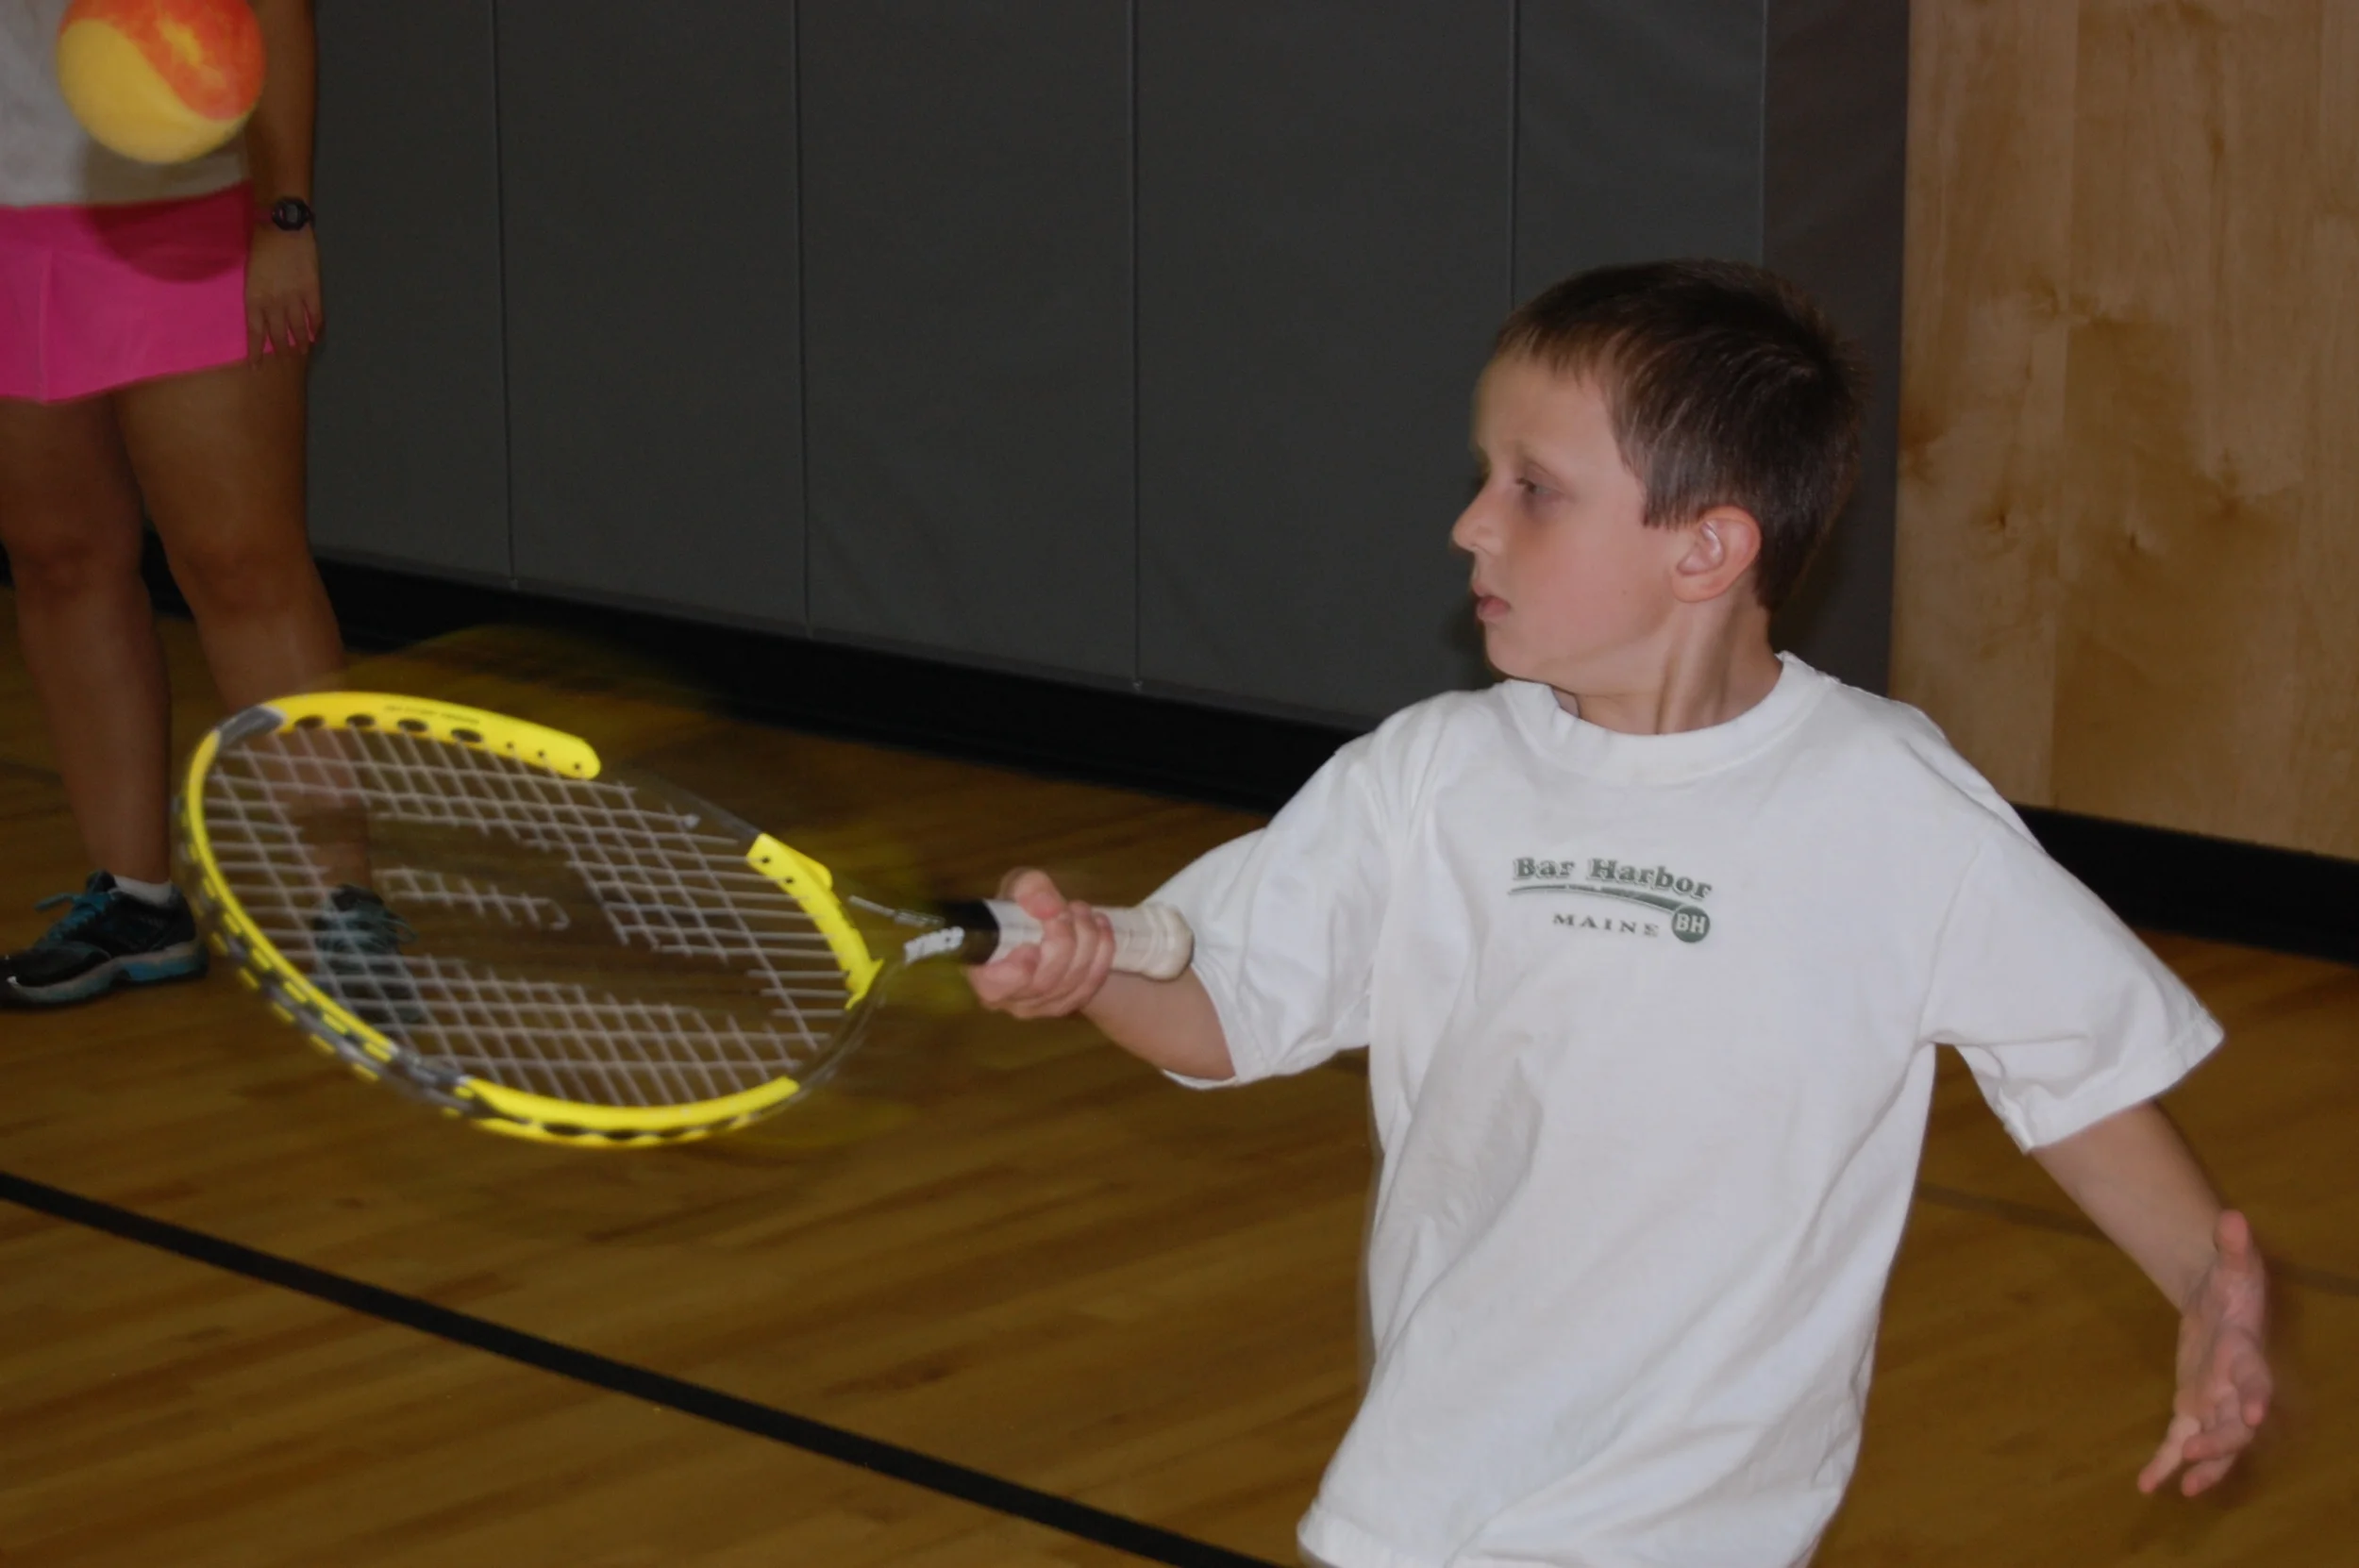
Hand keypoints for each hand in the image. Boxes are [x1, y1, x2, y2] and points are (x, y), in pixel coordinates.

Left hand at [246, 224, 322, 360]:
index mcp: (254, 297)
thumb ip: (258, 296)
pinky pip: (315, 316)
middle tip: (287, 359)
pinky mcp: (312, 291)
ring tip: (303, 351)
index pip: (255, 332)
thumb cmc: (262, 247)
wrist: (282, 228)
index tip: (257, 366)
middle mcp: (274, 303)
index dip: (256, 351)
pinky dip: (316, 327)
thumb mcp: (251, 274)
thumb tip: (266, 314)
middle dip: (282, 350)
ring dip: (301, 342)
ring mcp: (294, 298)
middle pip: (278, 334)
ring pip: (298, 328)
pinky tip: (317, 334)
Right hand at [964, 868, 1116, 1018]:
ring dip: (1085, 939)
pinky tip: (1099, 926)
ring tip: (1081, 911)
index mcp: (983, 970)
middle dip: (1062, 940)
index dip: (1015, 973)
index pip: (993, 987)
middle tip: (1066, 910)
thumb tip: (1048, 906)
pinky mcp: (1069, 1004)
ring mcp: (1041, 1006)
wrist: (1047, 927)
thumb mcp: (1019, 886)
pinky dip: (1102, 951)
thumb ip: (1028, 889)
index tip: (1031, 947)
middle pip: (1043, 982)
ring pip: (1071, 981)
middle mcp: (1009, 998)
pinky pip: (1092, 983)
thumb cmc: (1021, 909)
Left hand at [2138, 1209, 2271, 1495]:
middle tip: (2197, 1454)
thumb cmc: (2232, 1282)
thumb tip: (2231, 1216)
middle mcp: (2236, 1386)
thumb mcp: (2233, 1262)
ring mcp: (2216, 1402)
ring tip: (2185, 1488)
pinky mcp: (2193, 1407)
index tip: (2253, 1415)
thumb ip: (2232, 1245)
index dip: (2257, 1395)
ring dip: (2204, 1464)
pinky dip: (2165, 1463)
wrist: (2219, 1300)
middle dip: (2222, 1441)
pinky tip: (2147, 1485)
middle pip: (2236, 1422)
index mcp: (2246, 1352)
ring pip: (2214, 1441)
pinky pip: (2180, 1441)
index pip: (2256, 1376)